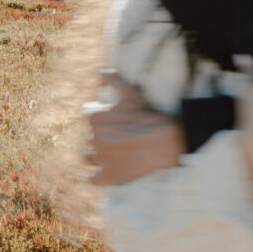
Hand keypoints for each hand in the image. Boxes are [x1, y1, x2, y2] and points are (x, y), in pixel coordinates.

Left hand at [85, 70, 185, 185]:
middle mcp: (93, 140)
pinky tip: (107, 172)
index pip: (89, 118)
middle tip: (119, 136)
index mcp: (94, 120)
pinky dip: (98, 176)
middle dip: (101, 136)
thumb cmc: (148, 116)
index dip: (102, 118)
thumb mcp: (131, 92)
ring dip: (95, 156)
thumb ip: (112, 78)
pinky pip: (93, 179)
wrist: (164, 143)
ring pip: (88, 158)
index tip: (115, 120)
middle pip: (90, 138)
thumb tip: (99, 72)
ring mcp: (100, 160)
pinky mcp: (107, 177)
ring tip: (110, 154)